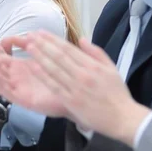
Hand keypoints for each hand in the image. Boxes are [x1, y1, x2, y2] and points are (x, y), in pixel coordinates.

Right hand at [0, 38, 71, 119]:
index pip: (0, 53)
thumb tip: (29, 33)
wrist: (74, 95)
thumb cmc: (59, 76)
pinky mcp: (22, 99)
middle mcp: (15, 76)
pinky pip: (7, 92)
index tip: (5, 40)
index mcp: (19, 65)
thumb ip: (37, 45)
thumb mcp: (45, 56)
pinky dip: (1, 84)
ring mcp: (18, 87)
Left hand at [13, 31, 150, 146]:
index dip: (53, 39)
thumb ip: (96, 53)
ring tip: (28, 46)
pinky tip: (33, 66)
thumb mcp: (111, 68)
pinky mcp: (70, 100)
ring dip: (40, 56)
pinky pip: (53, 85)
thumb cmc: (117, 94)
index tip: (41, 32)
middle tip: (30, 35)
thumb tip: (81, 39)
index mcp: (93, 65)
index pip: (68, 49)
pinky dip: (43, 75)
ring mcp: (75, 87)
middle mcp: (82, 74)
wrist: (122, 118)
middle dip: (43, 44)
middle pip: (59, 56)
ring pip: (54, 68)